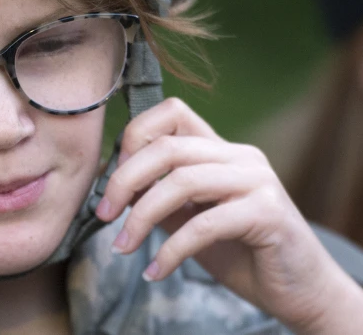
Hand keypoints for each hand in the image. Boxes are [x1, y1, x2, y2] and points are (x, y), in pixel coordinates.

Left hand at [95, 97, 362, 332]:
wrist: (298, 291)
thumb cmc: (239, 252)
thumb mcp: (188, 218)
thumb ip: (159, 196)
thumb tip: (112, 186)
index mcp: (220, 149)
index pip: (171, 112)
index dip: (133, 137)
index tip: (114, 178)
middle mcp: (240, 156)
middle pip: (167, 147)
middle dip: (124, 180)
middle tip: (104, 214)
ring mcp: (257, 180)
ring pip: (182, 181)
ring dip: (141, 217)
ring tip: (122, 246)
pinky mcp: (269, 213)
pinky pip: (204, 224)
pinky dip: (171, 250)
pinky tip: (155, 271)